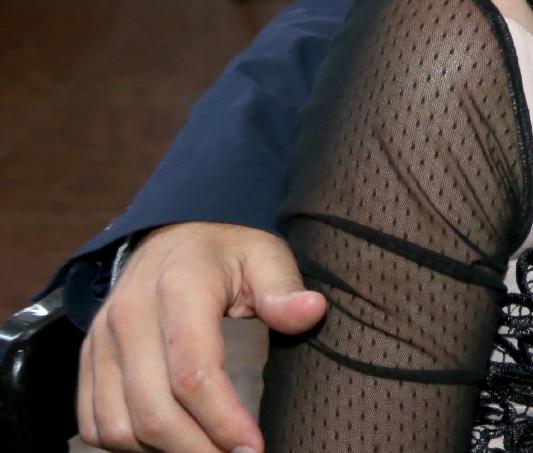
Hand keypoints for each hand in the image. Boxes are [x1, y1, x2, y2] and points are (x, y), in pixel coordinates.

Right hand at [76, 223, 324, 452]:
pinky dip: (128, 444)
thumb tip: (310, 312)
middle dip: (197, 449)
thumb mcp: (266, 254)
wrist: (171, 237)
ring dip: (162, 451)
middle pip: (152, 412)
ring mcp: (100, 341)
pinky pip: (94, 423)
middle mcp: (128, 316)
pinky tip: (170, 442)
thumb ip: (284, 286)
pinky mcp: (87, 360)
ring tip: (208, 450)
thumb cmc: (227, 252)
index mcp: (178, 288)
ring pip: (119, 427)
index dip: (223, 421)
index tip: (252, 448)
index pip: (193, 374)